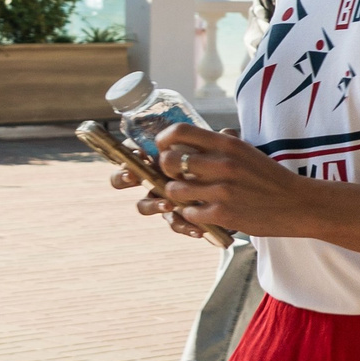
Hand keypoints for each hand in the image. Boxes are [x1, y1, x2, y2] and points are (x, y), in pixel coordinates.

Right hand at [104, 154, 230, 244]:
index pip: (135, 152)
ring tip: (168, 205)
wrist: (236, 192)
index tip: (138, 153)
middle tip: (133, 176)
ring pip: (144, 205)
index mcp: (159, 159)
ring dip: (152, 204)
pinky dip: (182, 226)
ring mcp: (161, 199)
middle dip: (123, 177)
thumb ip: (219, 142)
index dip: (130, 152)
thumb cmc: (220, 165)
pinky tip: (197, 229)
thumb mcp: (220, 151)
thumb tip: (228, 131)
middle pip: (125, 178)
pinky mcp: (176, 216)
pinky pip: (172, 223)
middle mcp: (155, 178)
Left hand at [126, 124, 309, 238]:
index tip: (165, 149)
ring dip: (178, 195)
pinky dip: (193, 214)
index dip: (163, 140)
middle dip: (166, 170)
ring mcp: (222, 190)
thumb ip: (221, 145)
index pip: (179, 131)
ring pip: (174, 190)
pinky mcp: (223, 214)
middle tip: (177, 176)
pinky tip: (206, 211)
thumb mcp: (249, 152)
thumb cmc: (272, 178)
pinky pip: (189, 213)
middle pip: (169, 161)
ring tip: (191, 197)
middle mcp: (222, 164)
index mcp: (228, 145)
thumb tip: (192, 140)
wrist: (299, 204)